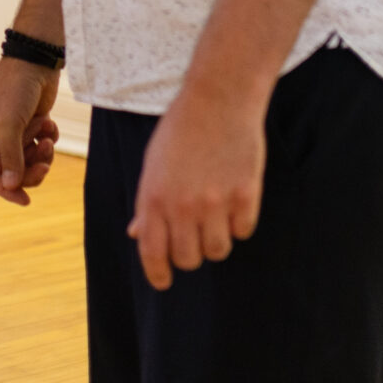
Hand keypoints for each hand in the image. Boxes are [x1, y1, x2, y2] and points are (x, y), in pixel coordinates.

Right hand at [0, 59, 60, 204]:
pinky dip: (50, 137)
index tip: (26, 201)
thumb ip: (11, 156)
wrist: (35, 62)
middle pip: (16, 172)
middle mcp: (1, 138)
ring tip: (48, 136)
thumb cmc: (14, 90)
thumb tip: (11, 186)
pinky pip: (45, 145)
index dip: (7, 191)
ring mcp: (20, 132)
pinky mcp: (36, 125)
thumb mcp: (10, 125)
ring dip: (44, 153)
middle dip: (32, 170)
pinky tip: (50, 122)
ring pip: (33, 160)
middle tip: (45, 163)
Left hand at [128, 83, 265, 289]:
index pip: (153, 253)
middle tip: (194, 238)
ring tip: (216, 217)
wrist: (218, 99)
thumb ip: (147, 204)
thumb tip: (137, 234)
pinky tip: (234, 200)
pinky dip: (239, 223)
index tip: (164, 282)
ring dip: (216, 241)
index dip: (158, 274)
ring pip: (218, 251)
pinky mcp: (245, 195)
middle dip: (190, 255)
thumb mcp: (153, 165)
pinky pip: (243, 231)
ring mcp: (215, 202)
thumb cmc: (180, 131)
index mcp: (154, 198)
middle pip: (188, 259)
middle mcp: (182, 206)